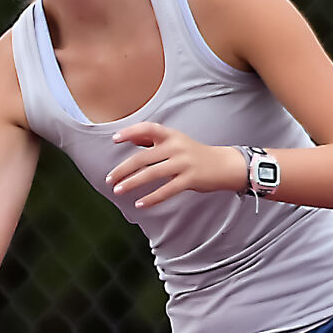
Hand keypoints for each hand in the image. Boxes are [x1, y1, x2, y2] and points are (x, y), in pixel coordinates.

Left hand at [106, 123, 243, 208]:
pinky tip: (139, 203)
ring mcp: (183, 163)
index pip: (148, 128)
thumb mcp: (175, 141)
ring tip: (118, 190)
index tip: (114, 139)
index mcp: (171, 135)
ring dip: (132, 183)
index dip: (130, 132)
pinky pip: (166, 190)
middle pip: (143, 157)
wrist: (223, 165)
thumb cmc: (193, 153)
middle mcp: (177, 146)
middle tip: (109, 179)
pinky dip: (151, 198)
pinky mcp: (190, 179)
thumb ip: (153, 140)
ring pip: (151, 174)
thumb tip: (129, 137)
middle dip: (123, 169)